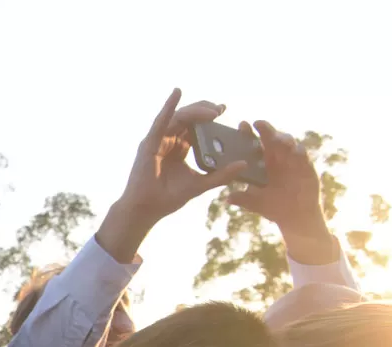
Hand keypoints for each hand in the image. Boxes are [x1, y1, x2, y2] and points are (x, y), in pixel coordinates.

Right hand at [97, 90, 247, 263]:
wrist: (147, 209)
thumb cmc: (169, 198)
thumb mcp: (201, 184)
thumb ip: (221, 175)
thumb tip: (243, 164)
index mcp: (180, 148)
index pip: (196, 126)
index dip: (209, 116)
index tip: (224, 110)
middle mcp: (169, 140)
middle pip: (188, 118)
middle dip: (205, 110)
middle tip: (221, 109)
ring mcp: (158, 140)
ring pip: (179, 117)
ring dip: (196, 110)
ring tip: (213, 110)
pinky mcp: (150, 143)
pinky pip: (161, 121)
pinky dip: (168, 106)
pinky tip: (177, 92)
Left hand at [226, 120, 339, 263]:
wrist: (296, 216)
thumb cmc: (273, 207)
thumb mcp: (256, 203)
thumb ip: (243, 199)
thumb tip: (227, 199)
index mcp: (263, 163)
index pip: (255, 144)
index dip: (249, 134)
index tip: (242, 125)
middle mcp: (278, 158)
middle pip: (271, 139)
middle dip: (266, 130)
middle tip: (258, 123)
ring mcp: (293, 160)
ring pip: (289, 143)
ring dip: (284, 139)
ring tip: (277, 139)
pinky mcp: (306, 166)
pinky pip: (303, 156)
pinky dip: (300, 153)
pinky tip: (296, 152)